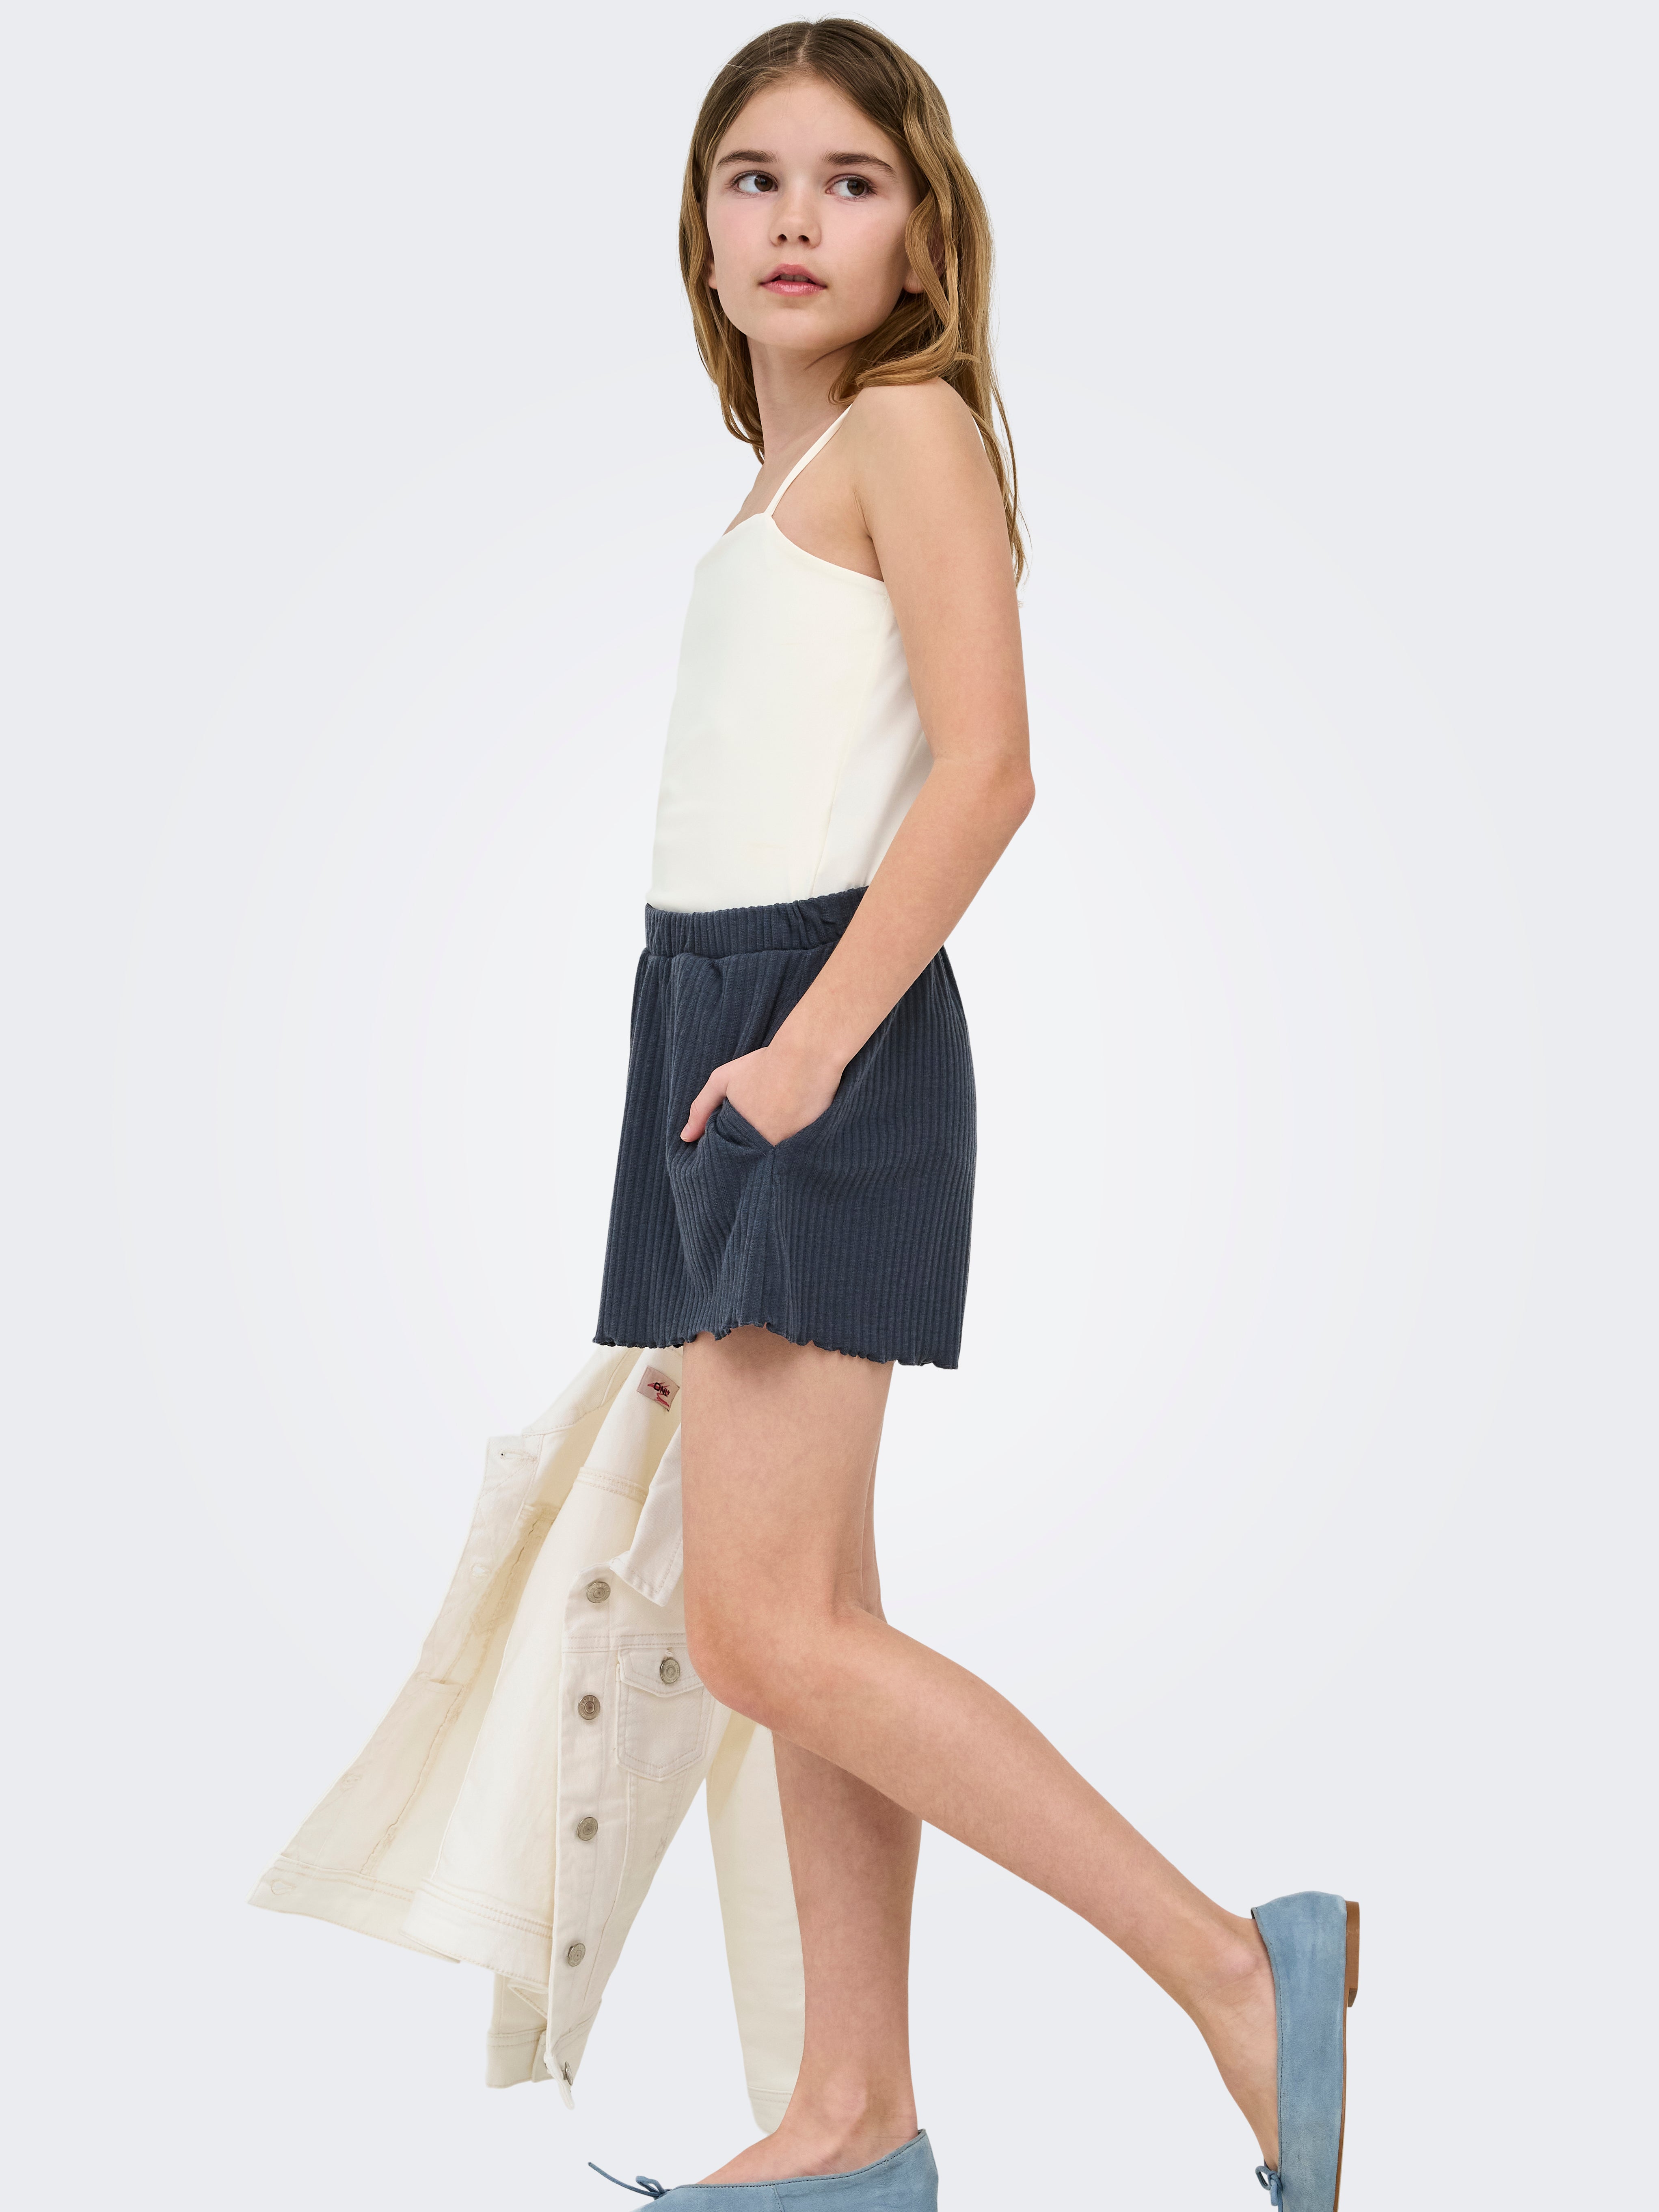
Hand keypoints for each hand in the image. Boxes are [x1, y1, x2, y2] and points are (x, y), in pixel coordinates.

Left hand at [681, 1040, 843, 1146]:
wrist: (806, 1058)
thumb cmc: (763, 1066)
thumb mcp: (722, 1080)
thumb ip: (701, 1109)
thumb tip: (685, 1137)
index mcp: (738, 1135)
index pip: (729, 1153)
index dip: (731, 1144)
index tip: (738, 1130)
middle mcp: (762, 1146)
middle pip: (752, 1156)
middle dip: (752, 1146)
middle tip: (763, 1117)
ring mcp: (787, 1147)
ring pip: (774, 1156)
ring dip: (774, 1146)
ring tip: (780, 1118)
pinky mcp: (809, 1145)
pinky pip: (797, 1152)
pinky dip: (795, 1143)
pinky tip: (797, 1121)